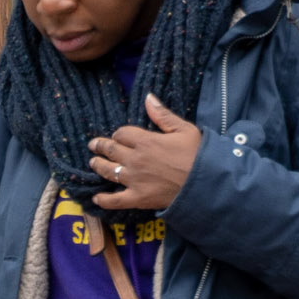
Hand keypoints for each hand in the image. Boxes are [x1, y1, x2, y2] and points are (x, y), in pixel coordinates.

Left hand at [89, 92, 201, 209]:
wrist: (205, 184)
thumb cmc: (198, 155)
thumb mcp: (184, 129)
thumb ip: (163, 115)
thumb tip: (148, 97)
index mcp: (145, 140)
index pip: (122, 134)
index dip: (119, 134)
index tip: (118, 136)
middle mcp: (135, 159)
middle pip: (111, 150)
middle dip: (101, 146)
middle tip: (94, 145)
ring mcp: (134, 180)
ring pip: (108, 171)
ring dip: (98, 166)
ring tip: (93, 163)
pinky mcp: (137, 198)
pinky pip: (115, 200)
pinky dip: (104, 200)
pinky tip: (96, 199)